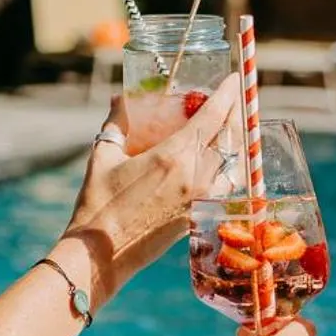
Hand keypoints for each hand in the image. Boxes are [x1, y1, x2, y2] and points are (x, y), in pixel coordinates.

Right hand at [58, 77, 237, 305]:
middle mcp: (195, 176)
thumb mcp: (103, 156)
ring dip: (236, 142)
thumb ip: (116, 123)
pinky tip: (222, 162)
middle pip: (230, 137)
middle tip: (236, 99)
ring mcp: (200, 198)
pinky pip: (224, 186)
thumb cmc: (98, 204)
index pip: (213, 117)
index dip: (228, 95)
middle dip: (236, 114)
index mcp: (174, 156)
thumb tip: (118, 99)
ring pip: (233, 162)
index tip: (235, 80)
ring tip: (231, 129)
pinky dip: (229, 169)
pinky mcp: (198, 216)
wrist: (101, 255)